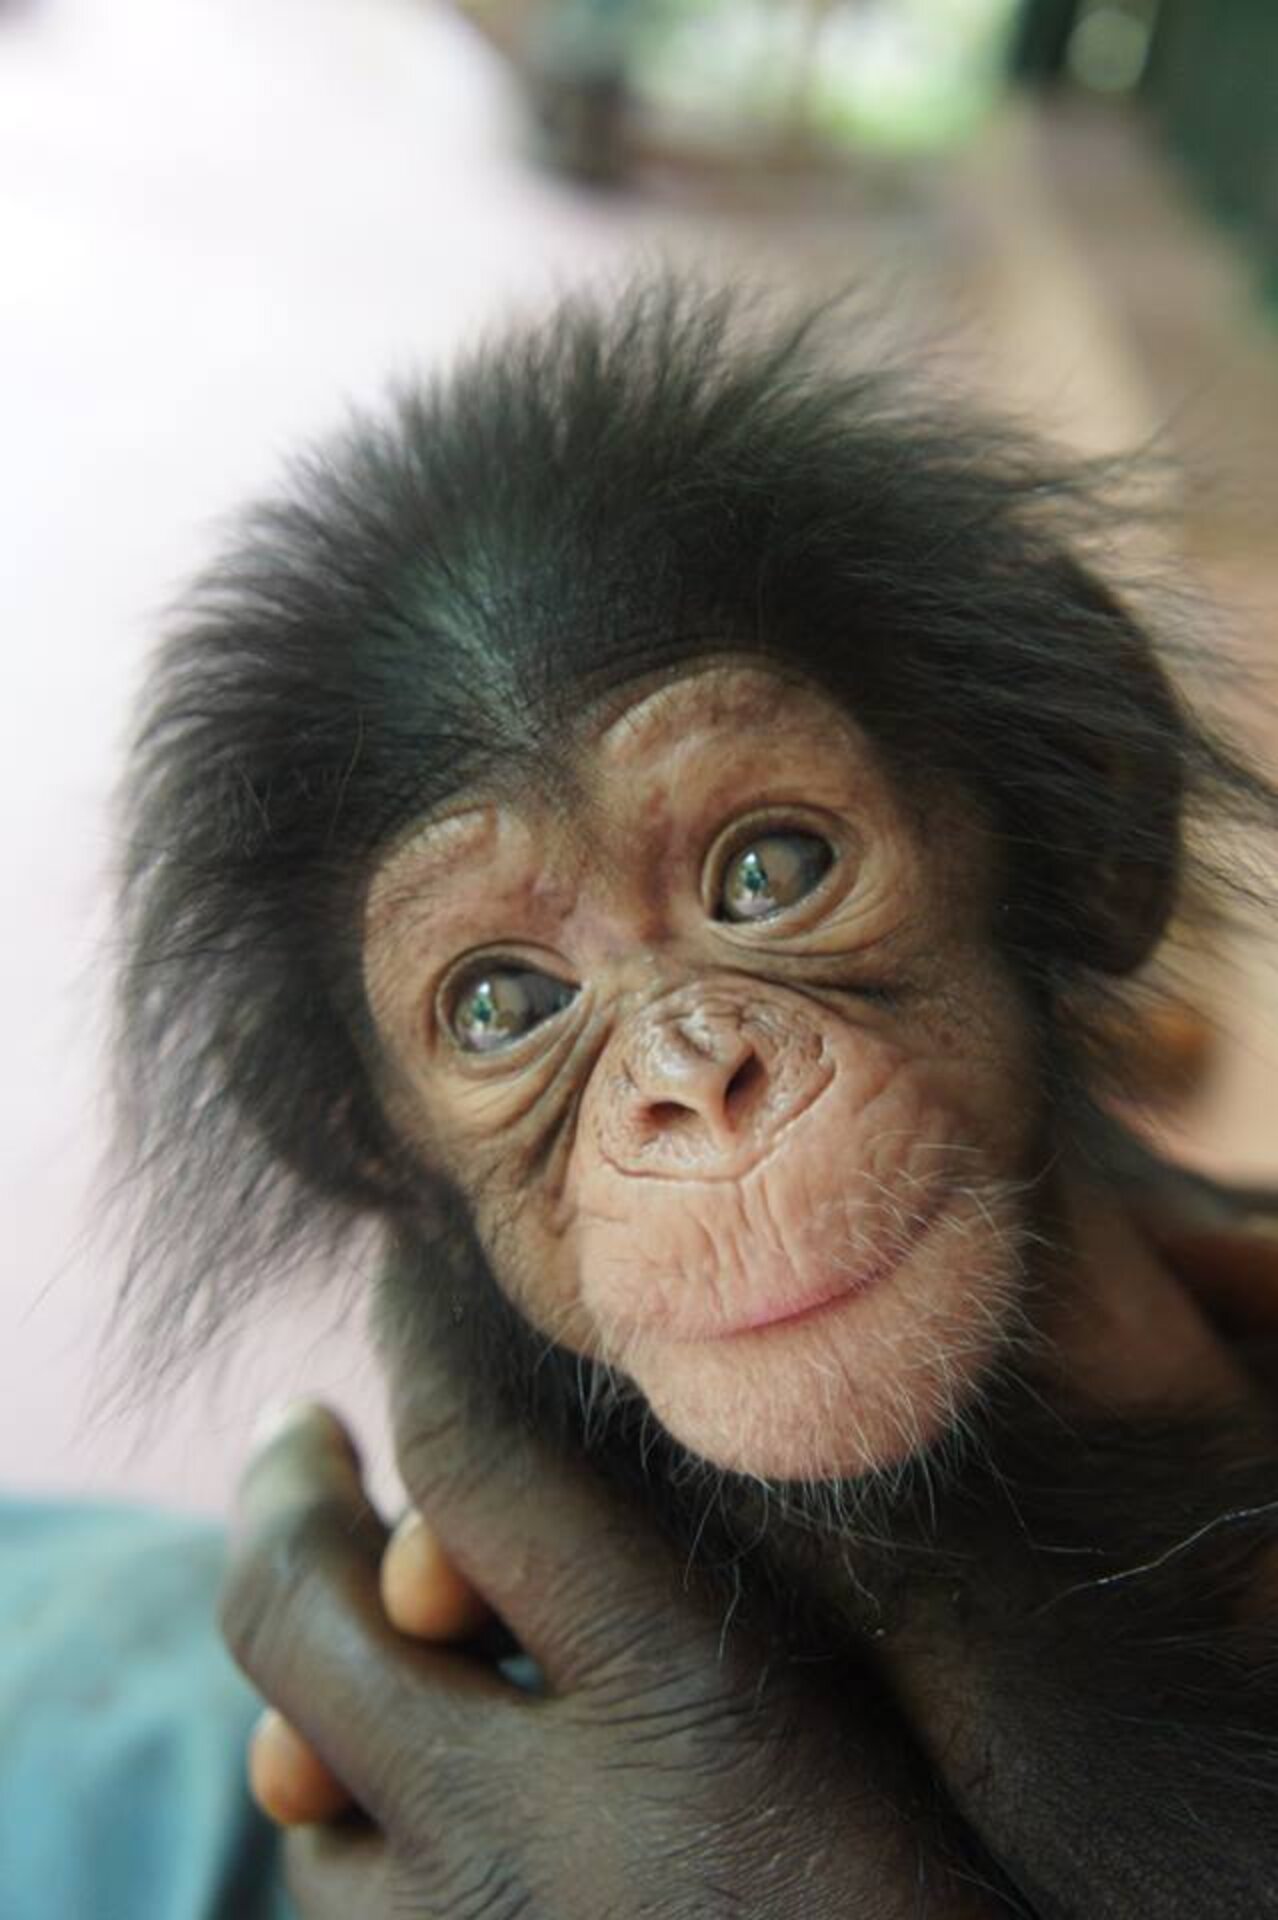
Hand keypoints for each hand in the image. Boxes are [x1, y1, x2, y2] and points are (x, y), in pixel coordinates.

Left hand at [221, 1373, 1001, 1918]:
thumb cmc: (950, 1882)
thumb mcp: (876, 1682)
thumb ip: (727, 1552)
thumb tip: (575, 1440)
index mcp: (676, 1702)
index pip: (475, 1459)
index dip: (426, 1331)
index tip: (409, 1253)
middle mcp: (529, 1834)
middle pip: (299, 1608)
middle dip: (283, 1487)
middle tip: (296, 1422)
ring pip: (295, 1766)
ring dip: (303, 1662)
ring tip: (332, 1588)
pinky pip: (338, 1889)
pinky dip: (342, 1798)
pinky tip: (376, 1758)